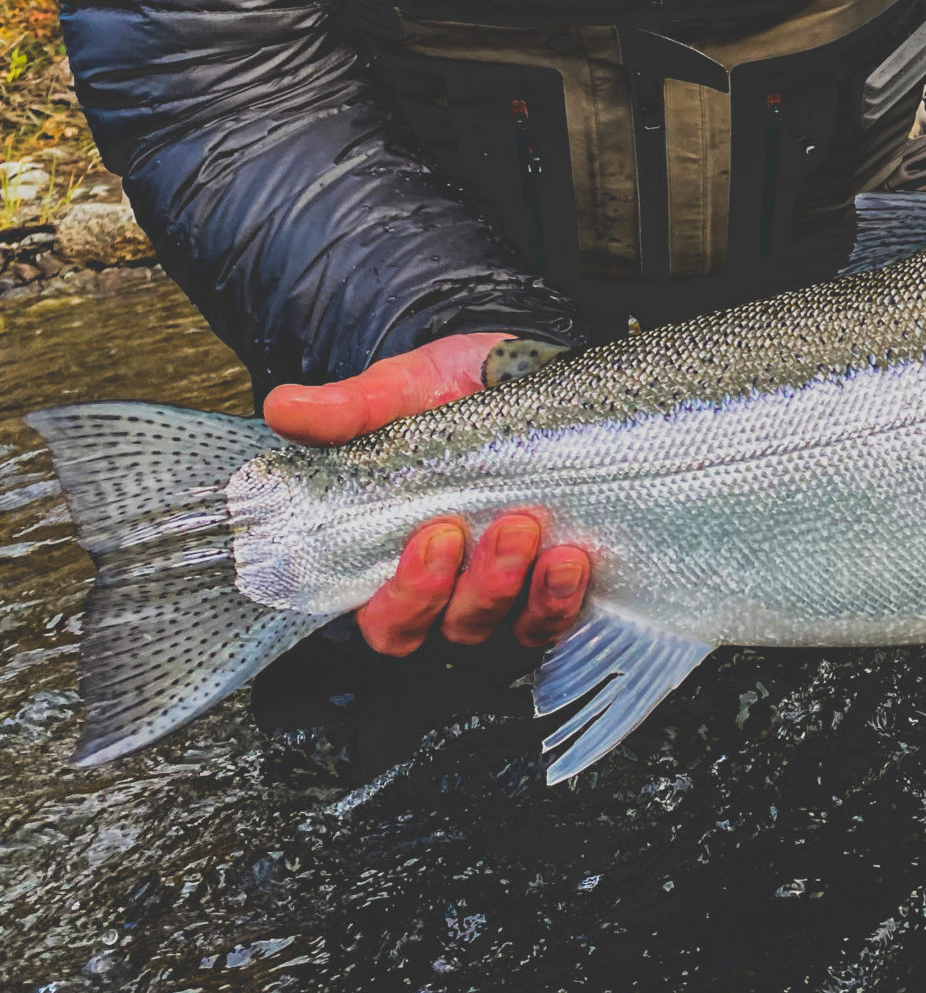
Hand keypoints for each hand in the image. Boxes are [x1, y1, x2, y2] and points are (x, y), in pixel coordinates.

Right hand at [263, 332, 590, 655]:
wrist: (521, 367)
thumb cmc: (451, 389)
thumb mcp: (402, 389)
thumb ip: (350, 409)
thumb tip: (285, 409)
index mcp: (397, 552)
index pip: (386, 616)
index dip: (405, 598)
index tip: (432, 536)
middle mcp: (453, 580)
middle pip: (451, 626)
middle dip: (476, 587)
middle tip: (503, 527)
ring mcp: (509, 582)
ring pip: (508, 624)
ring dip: (523, 589)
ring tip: (534, 529)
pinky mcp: (558, 574)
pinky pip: (559, 613)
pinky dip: (563, 597)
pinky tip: (573, 559)